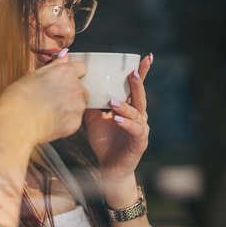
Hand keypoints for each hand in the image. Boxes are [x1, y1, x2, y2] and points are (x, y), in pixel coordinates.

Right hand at [0, 53, 88, 147]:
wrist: (15, 124)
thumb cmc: (18, 99)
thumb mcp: (33, 75)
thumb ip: (54, 65)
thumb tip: (64, 57)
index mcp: (66, 73)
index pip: (81, 68)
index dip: (72, 74)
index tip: (64, 79)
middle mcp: (76, 88)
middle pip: (81, 88)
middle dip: (71, 93)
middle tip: (52, 98)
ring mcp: (77, 106)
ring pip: (79, 105)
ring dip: (69, 107)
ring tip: (49, 110)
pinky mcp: (75, 123)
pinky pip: (74, 120)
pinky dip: (65, 121)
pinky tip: (50, 120)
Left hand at [84, 54, 152, 184]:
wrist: (110, 168)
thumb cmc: (105, 142)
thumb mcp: (95, 119)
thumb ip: (92, 104)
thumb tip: (80, 86)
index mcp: (130, 108)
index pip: (135, 87)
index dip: (142, 72)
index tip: (146, 57)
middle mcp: (138, 116)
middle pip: (140, 96)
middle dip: (137, 83)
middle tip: (133, 72)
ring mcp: (141, 128)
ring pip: (136, 113)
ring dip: (125, 106)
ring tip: (113, 101)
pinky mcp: (139, 142)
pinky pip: (134, 130)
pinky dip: (126, 124)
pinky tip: (117, 119)